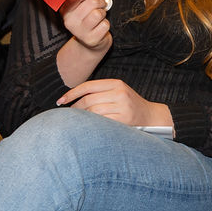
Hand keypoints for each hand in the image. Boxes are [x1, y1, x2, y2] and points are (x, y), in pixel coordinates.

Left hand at [57, 78, 171, 126]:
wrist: (151, 116)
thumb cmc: (129, 105)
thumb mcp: (118, 92)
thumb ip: (100, 92)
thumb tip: (72, 99)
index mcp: (117, 83)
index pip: (88, 86)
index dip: (72, 93)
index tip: (61, 100)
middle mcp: (120, 93)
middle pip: (88, 100)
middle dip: (75, 108)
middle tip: (69, 115)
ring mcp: (122, 107)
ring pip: (93, 112)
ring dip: (82, 118)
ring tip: (79, 121)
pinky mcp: (124, 120)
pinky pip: (100, 122)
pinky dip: (92, 125)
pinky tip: (89, 127)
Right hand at [60, 0, 111, 51]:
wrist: (90, 41)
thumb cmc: (87, 18)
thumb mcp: (80, 6)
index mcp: (65, 11)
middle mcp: (69, 22)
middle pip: (92, 3)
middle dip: (100, 2)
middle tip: (100, 5)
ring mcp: (79, 32)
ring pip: (99, 13)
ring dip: (103, 13)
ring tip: (99, 17)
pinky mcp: (91, 40)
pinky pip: (105, 25)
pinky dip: (106, 24)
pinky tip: (99, 27)